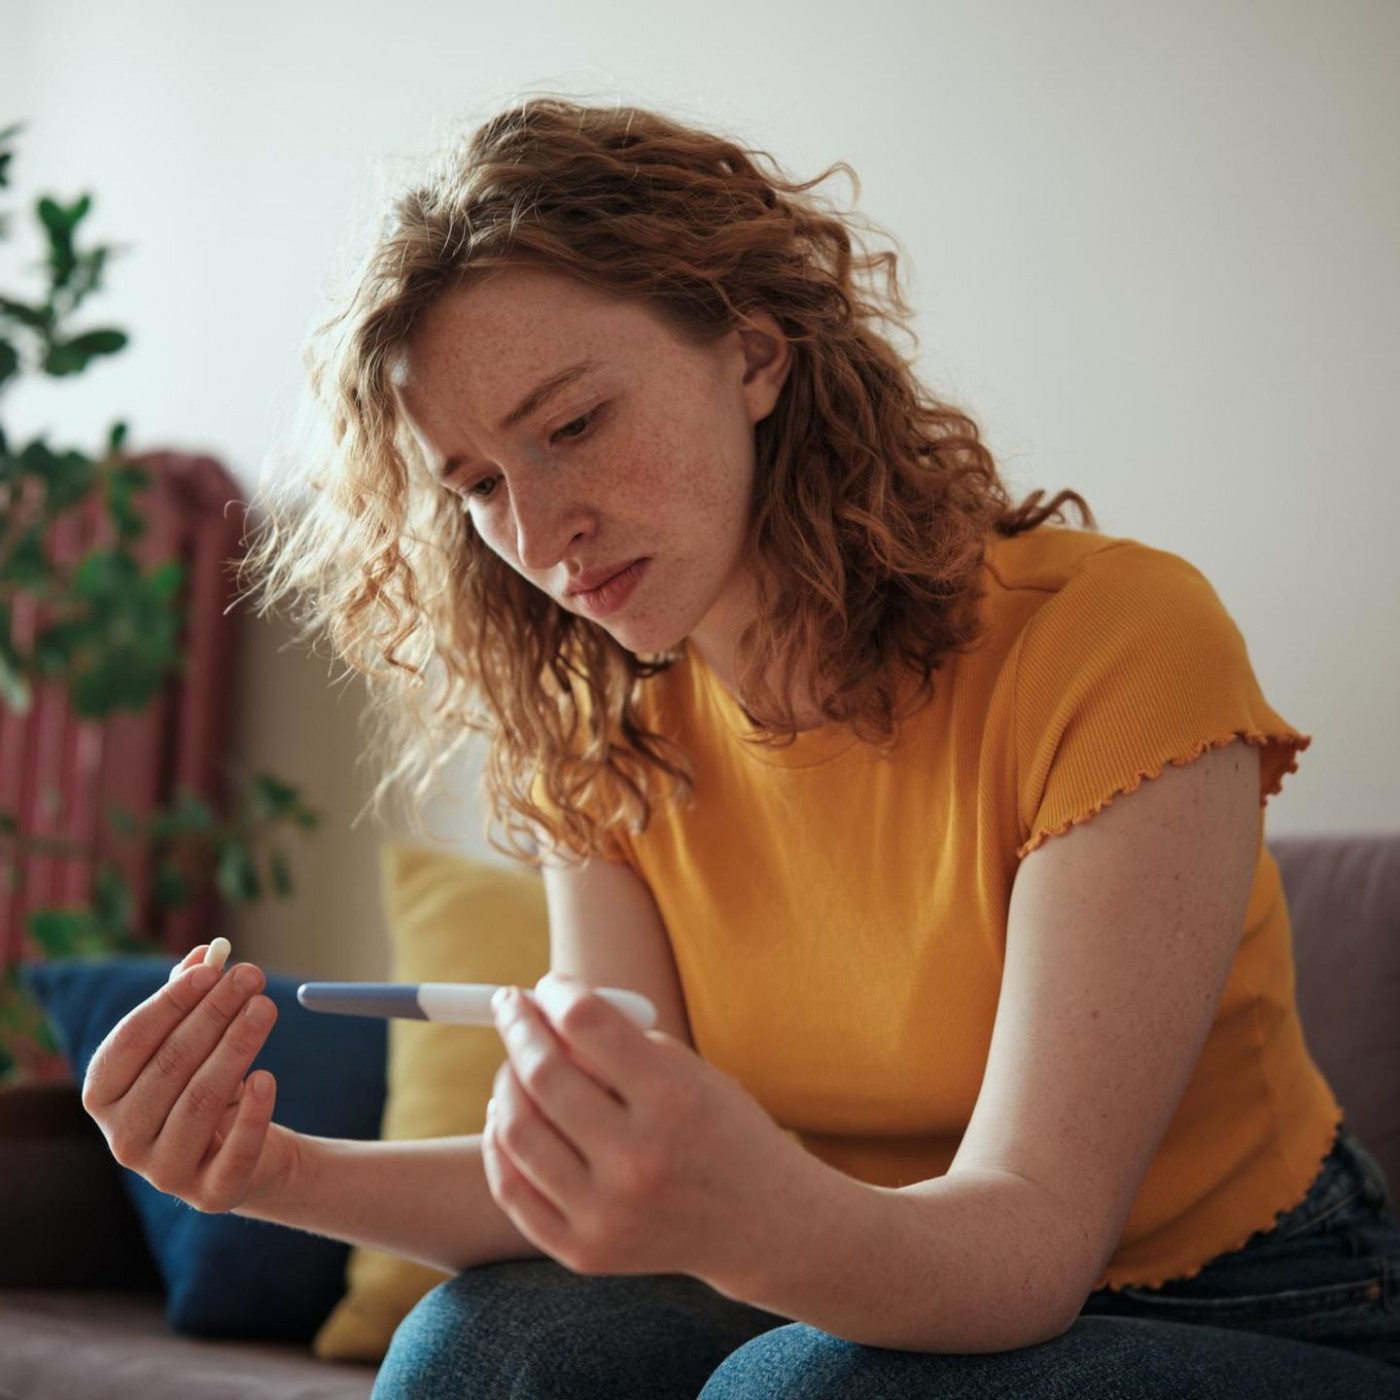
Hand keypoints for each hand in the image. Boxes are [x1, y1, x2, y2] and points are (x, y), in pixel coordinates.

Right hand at [81, 944, 300, 1215]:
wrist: (248, 1152)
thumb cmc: (208, 1082)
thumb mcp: (195, 1039)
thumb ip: (192, 996)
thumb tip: (206, 954)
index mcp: (103, 1095)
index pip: (130, 1042)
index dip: (170, 1002)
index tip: (212, 969)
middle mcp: (122, 1138)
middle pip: (170, 1066)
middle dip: (214, 1014)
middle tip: (253, 976)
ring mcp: (162, 1172)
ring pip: (200, 1102)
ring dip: (237, 1048)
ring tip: (266, 1007)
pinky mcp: (209, 1195)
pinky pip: (232, 1153)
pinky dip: (252, 1113)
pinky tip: (267, 1077)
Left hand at [483, 971, 806, 1289]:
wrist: (759, 1222)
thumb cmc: (716, 1127)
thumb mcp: (687, 1069)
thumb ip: (617, 1040)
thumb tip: (539, 1014)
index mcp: (671, 1099)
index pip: (585, 1022)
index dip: (555, 992)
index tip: (545, 985)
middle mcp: (637, 1159)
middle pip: (544, 1073)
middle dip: (518, 1027)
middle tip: (510, 1007)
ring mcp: (607, 1213)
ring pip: (517, 1131)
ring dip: (506, 1082)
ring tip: (513, 1065)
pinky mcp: (584, 1251)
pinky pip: (512, 1189)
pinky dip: (499, 1143)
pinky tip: (507, 1116)